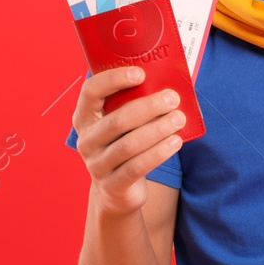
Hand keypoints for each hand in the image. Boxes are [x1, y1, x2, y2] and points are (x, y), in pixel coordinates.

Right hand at [72, 67, 184, 216]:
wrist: (116, 190)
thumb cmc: (124, 144)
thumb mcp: (123, 123)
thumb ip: (134, 103)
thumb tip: (167, 84)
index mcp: (84, 117)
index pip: (90, 91)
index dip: (113, 80)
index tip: (140, 74)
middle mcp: (86, 140)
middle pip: (117, 120)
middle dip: (148, 107)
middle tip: (172, 99)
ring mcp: (96, 165)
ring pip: (128, 145)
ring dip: (157, 129)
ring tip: (179, 119)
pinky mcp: (112, 186)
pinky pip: (136, 167)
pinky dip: (158, 152)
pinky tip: (175, 142)